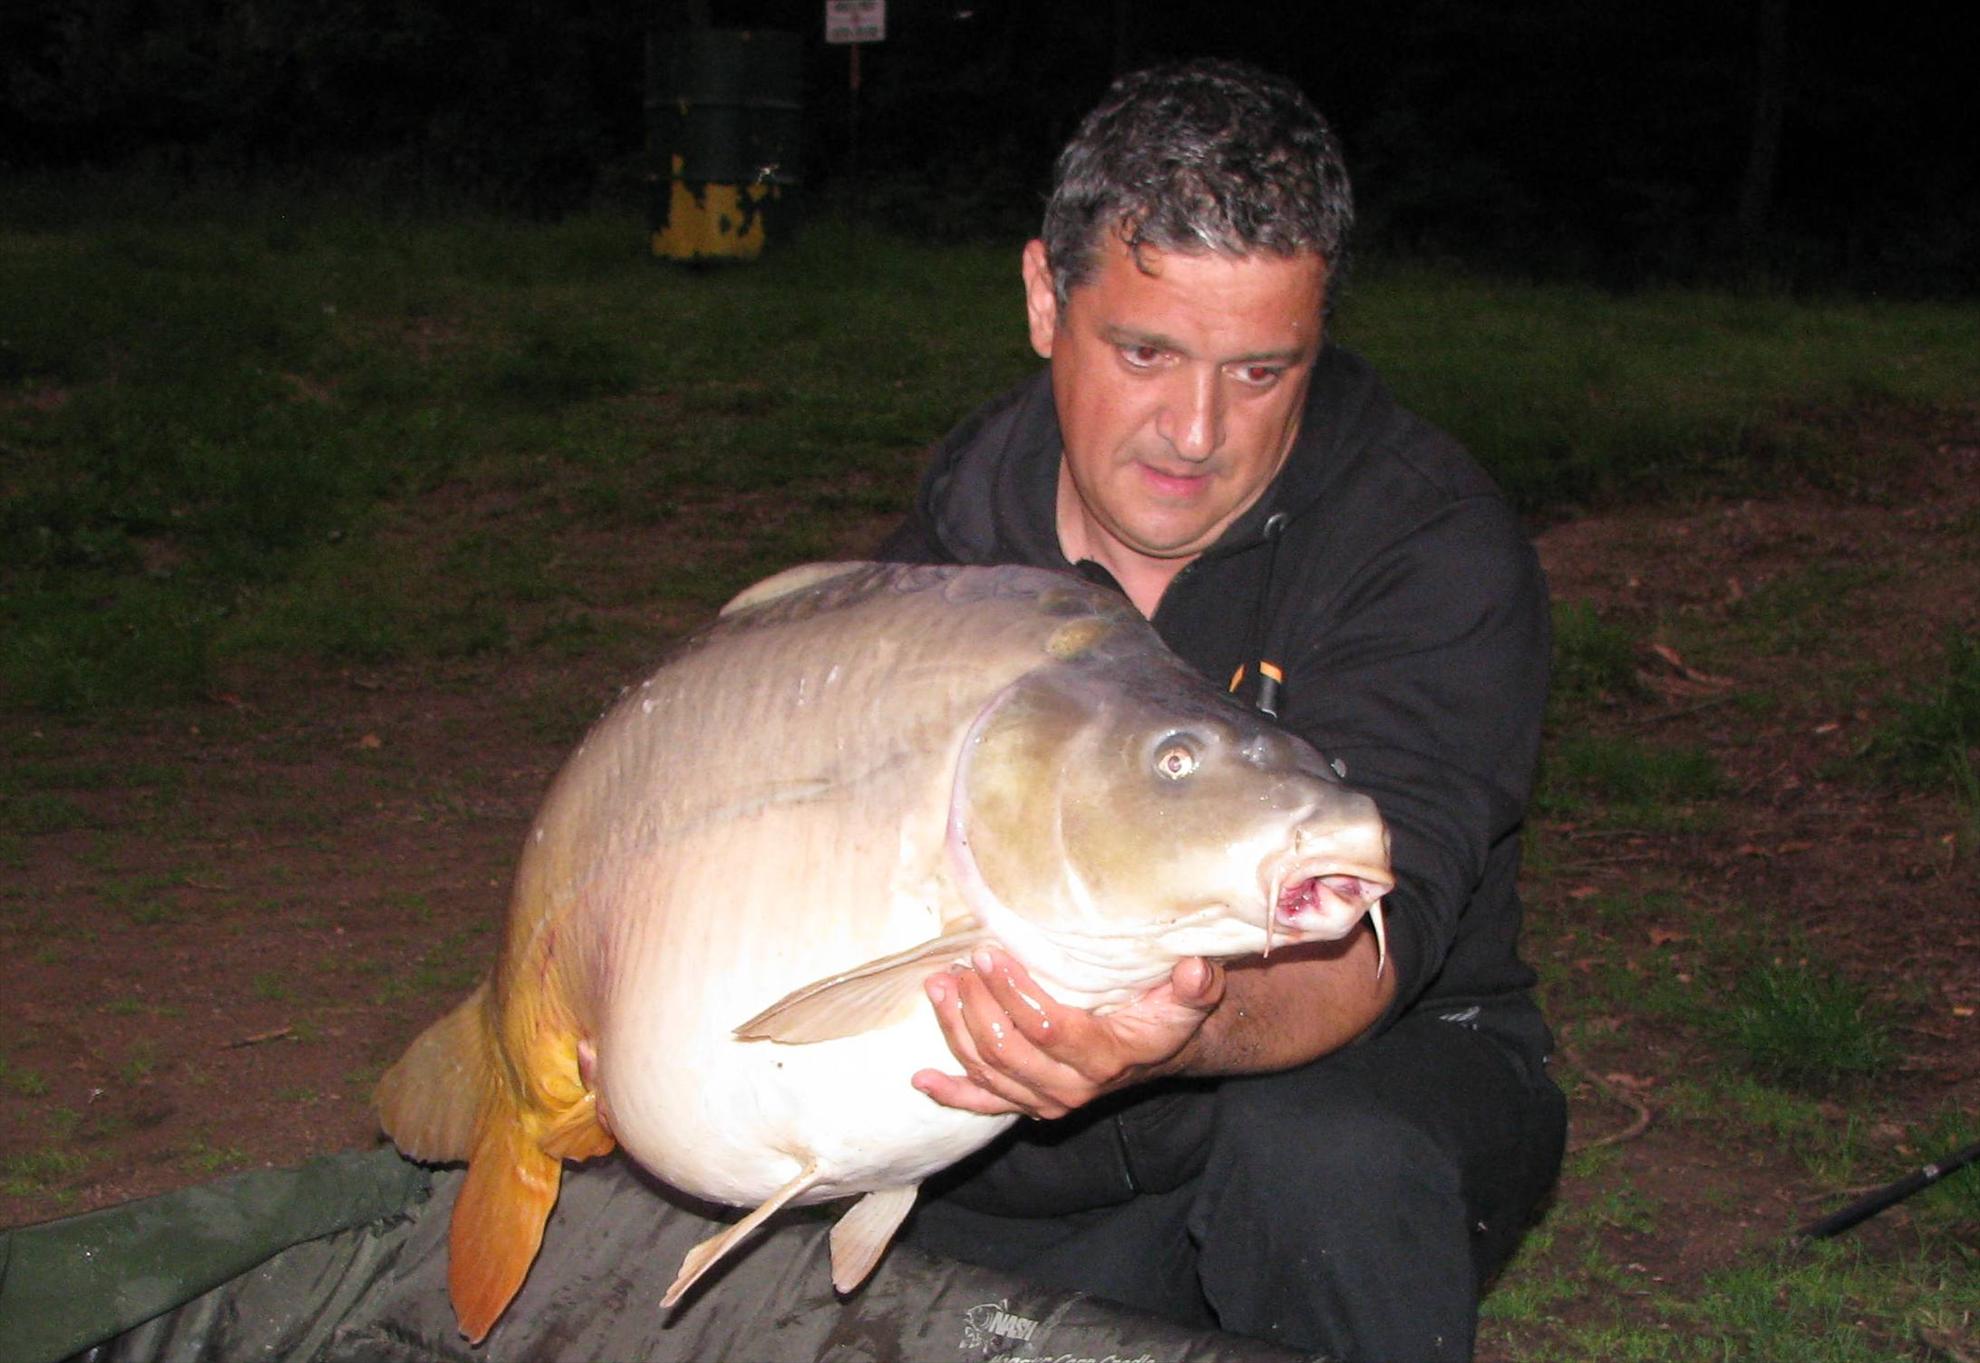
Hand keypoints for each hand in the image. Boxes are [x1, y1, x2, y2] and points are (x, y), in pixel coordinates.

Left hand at [911, 947, 1223, 1119]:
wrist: (1159, 1052)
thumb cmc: (1166, 1014)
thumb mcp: (1188, 998)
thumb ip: (1195, 986)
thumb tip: (1194, 969)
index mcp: (1105, 1058)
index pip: (1046, 1028)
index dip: (1012, 993)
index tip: (989, 953)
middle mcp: (1071, 1088)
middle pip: (1006, 1050)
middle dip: (975, 1006)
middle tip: (958, 966)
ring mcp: (1044, 1101)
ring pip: (987, 1071)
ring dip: (955, 1030)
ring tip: (938, 987)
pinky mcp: (1027, 1103)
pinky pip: (983, 1104)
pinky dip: (950, 1093)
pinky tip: (921, 1079)